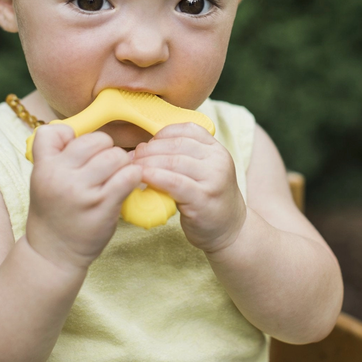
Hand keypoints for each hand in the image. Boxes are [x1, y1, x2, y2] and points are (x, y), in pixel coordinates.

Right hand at [26, 124, 141, 272]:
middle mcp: (61, 176)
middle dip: (106, 149)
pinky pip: (129, 176)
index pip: (56, 131)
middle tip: (105, 166)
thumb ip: (55, 153)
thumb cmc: (53, 212)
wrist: (52, 254)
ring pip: (116, 155)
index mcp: (44, 167)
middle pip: (96, 140)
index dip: (73, 137)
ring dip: (122, 163)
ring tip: (116, 176)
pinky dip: (133, 176)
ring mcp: (82, 192)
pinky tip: (128, 183)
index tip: (80, 153)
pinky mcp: (103, 206)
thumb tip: (76, 130)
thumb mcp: (43, 179)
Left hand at [133, 123, 246, 254]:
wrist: (230, 231)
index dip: (161, 135)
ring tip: (132, 168)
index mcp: (216, 148)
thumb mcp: (201, 170)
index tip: (145, 144)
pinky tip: (142, 178)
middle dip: (149, 149)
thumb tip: (144, 147)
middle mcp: (218, 160)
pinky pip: (174, 182)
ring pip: (173, 162)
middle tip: (132, 157)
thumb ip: (183, 156)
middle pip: (176, 145)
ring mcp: (214, 179)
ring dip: (147, 163)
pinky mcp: (204, 198)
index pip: (186, 130)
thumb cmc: (206, 198)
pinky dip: (154, 177)